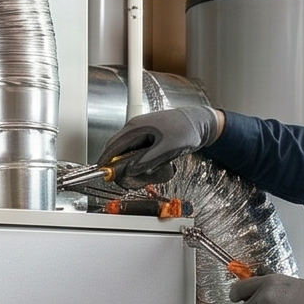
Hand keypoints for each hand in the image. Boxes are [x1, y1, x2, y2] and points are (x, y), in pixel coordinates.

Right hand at [98, 103, 220, 184]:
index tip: (103, 174)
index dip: (106, 161)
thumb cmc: (186, 130)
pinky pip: (142, 155)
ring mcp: (143, 135)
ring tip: (157, 173)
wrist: (200, 123)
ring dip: (139, 168)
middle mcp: (136, 130)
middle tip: (137, 180)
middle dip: (126, 169)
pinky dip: (147, 164)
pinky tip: (160, 168)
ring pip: (131, 156)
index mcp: (136, 128)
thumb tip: (131, 170)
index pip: (112, 146)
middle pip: (120, 153)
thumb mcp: (167, 148)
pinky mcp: (150, 141)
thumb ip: (148, 160)